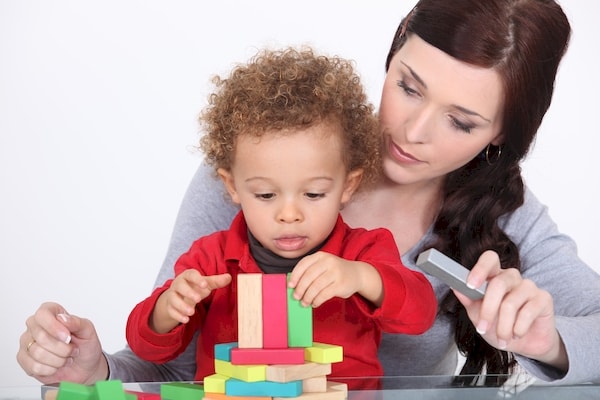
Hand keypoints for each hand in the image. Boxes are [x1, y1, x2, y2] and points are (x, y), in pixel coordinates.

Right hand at [16, 302, 106, 383]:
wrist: (84, 368)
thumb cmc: (86, 346)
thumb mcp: (88, 331)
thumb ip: (77, 322)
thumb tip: (62, 318)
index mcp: (51, 313)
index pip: (43, 314)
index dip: (54, 327)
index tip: (67, 337)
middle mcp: (35, 326)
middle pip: (41, 336)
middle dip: (62, 348)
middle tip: (72, 349)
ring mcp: (27, 342)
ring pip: (37, 353)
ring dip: (58, 360)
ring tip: (65, 357)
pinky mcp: (24, 359)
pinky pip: (34, 366)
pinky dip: (50, 369)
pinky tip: (56, 366)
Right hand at [152, 270, 231, 332]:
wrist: (177, 295)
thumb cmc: (193, 287)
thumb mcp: (205, 284)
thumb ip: (216, 281)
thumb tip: (229, 277)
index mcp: (187, 276)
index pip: (191, 274)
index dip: (197, 279)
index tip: (205, 284)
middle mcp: (178, 284)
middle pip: (180, 286)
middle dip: (188, 292)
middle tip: (198, 299)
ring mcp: (172, 295)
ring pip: (174, 299)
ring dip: (182, 306)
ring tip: (191, 312)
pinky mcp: (169, 307)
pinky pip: (171, 311)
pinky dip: (178, 316)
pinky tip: (186, 320)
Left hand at [288, 251, 381, 307]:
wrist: (356, 274)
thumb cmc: (334, 271)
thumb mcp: (323, 265)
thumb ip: (310, 271)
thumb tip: (293, 285)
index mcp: (320, 256)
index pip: (304, 264)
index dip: (295, 275)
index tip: (290, 285)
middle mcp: (328, 262)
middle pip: (309, 276)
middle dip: (300, 288)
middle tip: (296, 297)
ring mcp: (336, 272)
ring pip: (316, 286)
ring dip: (308, 296)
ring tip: (304, 302)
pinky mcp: (341, 284)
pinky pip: (324, 294)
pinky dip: (317, 300)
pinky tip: (314, 303)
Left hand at [455, 250, 567, 370]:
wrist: (527, 344)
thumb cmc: (501, 326)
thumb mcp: (479, 316)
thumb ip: (469, 301)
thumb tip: (455, 287)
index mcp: (495, 276)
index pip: (490, 259)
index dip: (480, 269)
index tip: (469, 285)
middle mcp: (512, 277)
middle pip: (498, 283)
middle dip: (487, 309)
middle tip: (482, 328)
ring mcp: (529, 286)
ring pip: (510, 303)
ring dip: (503, 326)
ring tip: (502, 338)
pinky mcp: (543, 298)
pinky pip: (527, 312)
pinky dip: (518, 329)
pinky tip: (517, 334)